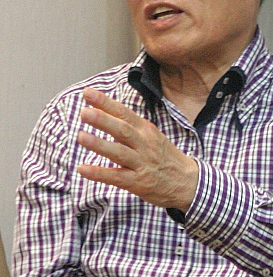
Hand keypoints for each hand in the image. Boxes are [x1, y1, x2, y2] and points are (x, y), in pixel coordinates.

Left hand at [77, 87, 198, 211]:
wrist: (188, 181)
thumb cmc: (165, 156)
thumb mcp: (152, 135)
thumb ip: (131, 126)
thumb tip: (105, 111)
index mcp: (146, 130)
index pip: (124, 113)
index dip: (106, 103)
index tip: (88, 93)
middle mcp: (145, 144)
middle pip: (123, 130)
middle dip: (103, 120)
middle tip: (84, 112)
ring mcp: (142, 164)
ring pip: (119, 153)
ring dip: (100, 144)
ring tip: (81, 136)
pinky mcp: (138, 183)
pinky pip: (116, 177)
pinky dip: (99, 173)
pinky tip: (83, 169)